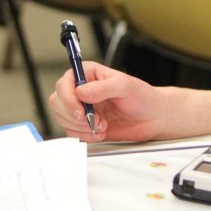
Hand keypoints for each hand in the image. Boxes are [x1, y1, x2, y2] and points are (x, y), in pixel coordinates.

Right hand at [49, 61, 164, 142]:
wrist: (152, 118)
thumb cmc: (142, 97)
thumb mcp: (125, 86)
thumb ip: (103, 87)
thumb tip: (81, 92)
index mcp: (88, 74)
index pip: (64, 83)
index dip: (67, 98)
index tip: (80, 110)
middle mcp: (81, 90)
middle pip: (57, 102)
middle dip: (73, 115)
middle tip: (92, 120)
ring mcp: (82, 109)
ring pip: (62, 118)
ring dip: (80, 126)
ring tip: (102, 125)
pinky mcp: (84, 125)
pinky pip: (72, 132)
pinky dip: (85, 136)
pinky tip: (101, 132)